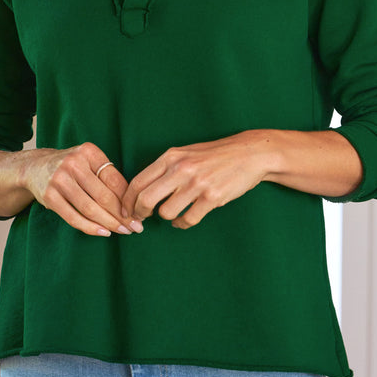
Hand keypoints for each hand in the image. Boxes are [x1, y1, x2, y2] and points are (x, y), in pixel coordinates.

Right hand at [22, 143, 142, 236]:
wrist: (35, 167)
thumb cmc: (71, 168)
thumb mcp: (89, 162)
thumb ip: (108, 177)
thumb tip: (135, 202)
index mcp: (88, 152)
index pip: (114, 179)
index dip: (129, 199)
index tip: (141, 213)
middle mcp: (73, 163)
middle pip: (104, 195)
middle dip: (122, 215)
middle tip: (136, 227)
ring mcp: (59, 179)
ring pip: (90, 208)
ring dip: (109, 223)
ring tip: (123, 231)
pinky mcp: (49, 196)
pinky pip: (73, 217)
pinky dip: (90, 227)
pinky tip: (104, 232)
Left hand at [121, 133, 269, 228]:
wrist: (250, 153)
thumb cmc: (215, 155)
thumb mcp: (186, 153)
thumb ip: (165, 168)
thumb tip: (142, 191)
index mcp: (171, 157)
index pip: (137, 182)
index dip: (127, 201)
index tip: (127, 211)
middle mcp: (181, 169)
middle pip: (146, 199)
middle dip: (139, 214)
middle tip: (141, 220)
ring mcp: (197, 184)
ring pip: (166, 213)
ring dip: (167, 218)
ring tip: (173, 215)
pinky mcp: (212, 198)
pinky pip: (188, 220)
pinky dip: (183, 224)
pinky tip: (185, 220)